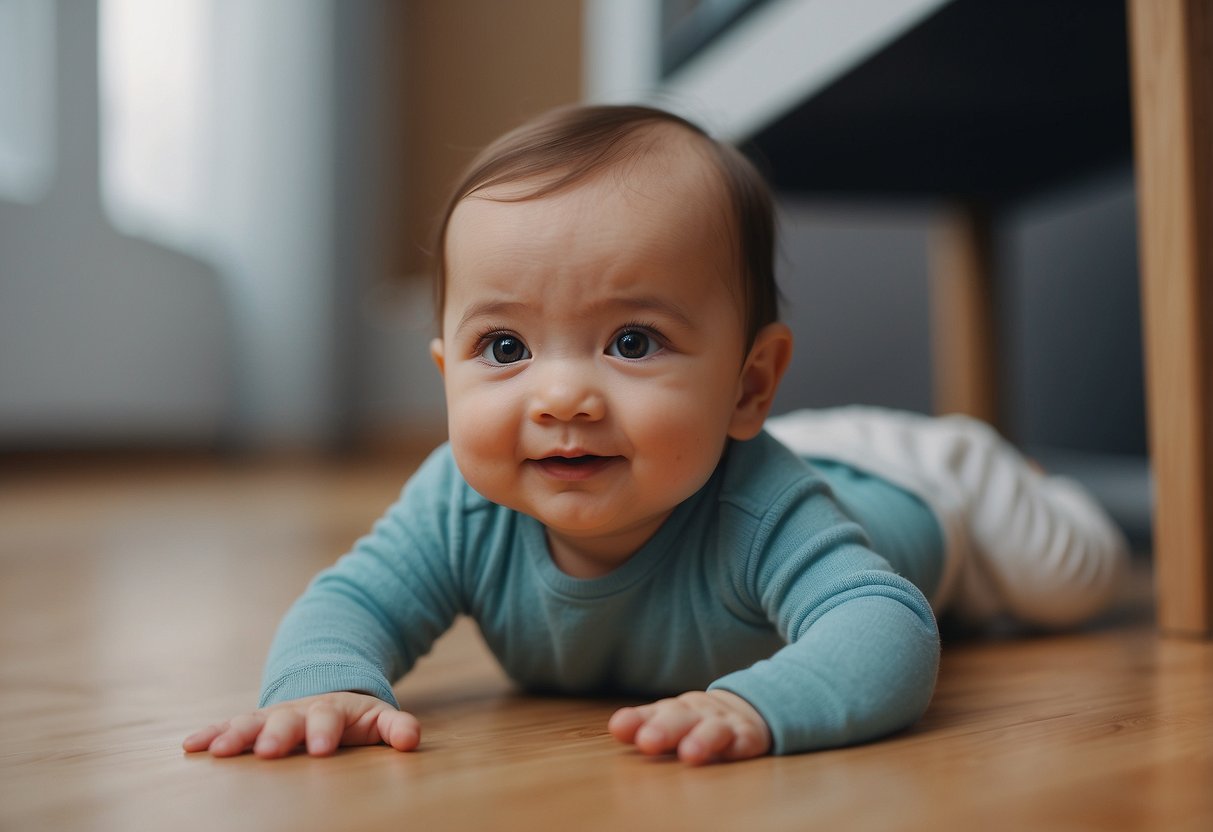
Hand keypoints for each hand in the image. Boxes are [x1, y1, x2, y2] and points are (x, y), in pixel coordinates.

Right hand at [182, 691, 420, 758]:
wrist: (327, 689)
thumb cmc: (354, 719)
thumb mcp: (379, 719)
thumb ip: (396, 727)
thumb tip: (411, 740)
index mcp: (332, 709)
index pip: (330, 718)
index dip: (325, 732)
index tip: (321, 749)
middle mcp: (298, 710)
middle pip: (287, 719)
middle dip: (278, 734)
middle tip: (269, 751)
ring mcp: (273, 716)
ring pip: (253, 722)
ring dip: (236, 736)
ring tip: (220, 752)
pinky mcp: (253, 724)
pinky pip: (228, 726)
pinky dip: (211, 734)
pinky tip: (190, 746)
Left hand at [607, 690, 771, 764]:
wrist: (745, 710)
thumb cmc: (696, 720)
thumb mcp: (670, 719)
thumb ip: (643, 723)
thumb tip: (615, 727)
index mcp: (675, 709)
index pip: (653, 713)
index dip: (637, 720)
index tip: (619, 727)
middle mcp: (697, 713)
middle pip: (680, 718)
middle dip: (664, 729)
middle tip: (647, 741)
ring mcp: (723, 723)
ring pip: (713, 729)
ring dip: (701, 739)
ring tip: (689, 754)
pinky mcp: (747, 736)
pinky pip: (743, 740)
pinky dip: (737, 745)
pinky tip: (732, 752)